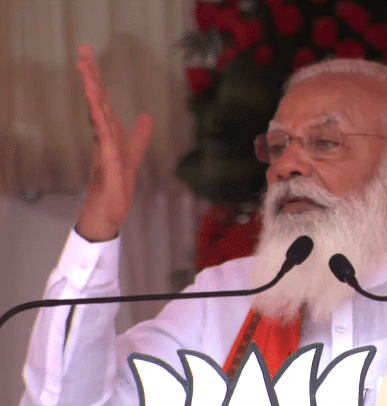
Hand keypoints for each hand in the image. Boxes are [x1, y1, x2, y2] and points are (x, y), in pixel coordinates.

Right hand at [75, 45, 153, 241]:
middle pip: (98, 103)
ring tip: (86, 72)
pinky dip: (101, 123)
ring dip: (94, 94)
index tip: (89, 57)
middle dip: (92, 77)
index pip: (103, 102)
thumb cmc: (116, 188)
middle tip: (83, 52)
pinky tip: (97, 108)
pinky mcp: (108, 164)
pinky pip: (105, 140)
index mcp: (110, 134)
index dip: (97, 79)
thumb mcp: (133, 156)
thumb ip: (139, 136)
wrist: (110, 214)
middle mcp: (105, 139)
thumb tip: (145, 116)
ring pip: (99, 116)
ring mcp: (105, 150)